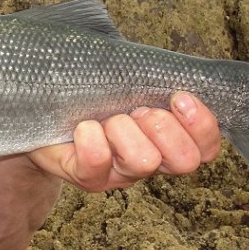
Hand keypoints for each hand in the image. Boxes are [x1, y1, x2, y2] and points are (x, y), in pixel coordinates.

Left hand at [27, 92, 220, 192]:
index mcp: (167, 141)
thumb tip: (174, 71)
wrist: (43, 110)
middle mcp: (148, 162)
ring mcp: (118, 175)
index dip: (201, 125)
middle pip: (184, 161)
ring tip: (107, 119)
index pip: (206, 149)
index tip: (178, 96)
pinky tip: (83, 127)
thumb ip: (154, 80)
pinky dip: (90, 139)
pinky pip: (96, 164)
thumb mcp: (128, 83)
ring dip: (124, 129)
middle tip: (138, 110)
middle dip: (163, 127)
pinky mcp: (85, 177)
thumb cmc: (93, 94)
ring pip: (143, 161)